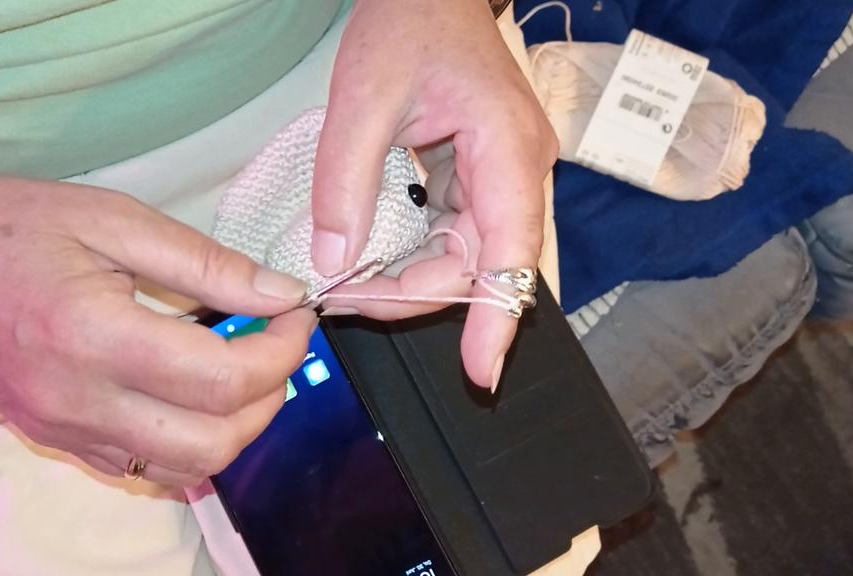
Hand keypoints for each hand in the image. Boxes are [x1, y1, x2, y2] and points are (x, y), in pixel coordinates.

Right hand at [0, 158, 314, 485]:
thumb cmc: (6, 225)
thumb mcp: (113, 219)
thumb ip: (206, 263)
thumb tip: (280, 293)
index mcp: (93, 336)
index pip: (224, 379)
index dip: (282, 350)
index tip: (296, 314)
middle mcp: (78, 401)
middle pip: (215, 443)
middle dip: (272, 397)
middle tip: (279, 344)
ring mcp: (64, 431)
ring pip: (186, 470)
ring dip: (237, 428)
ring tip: (244, 370)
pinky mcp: (56, 440)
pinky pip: (145, 470)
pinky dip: (191, 442)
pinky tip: (195, 393)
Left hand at [310, 0, 557, 389]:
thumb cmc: (409, 21)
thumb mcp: (362, 100)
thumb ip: (346, 185)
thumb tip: (335, 263)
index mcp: (508, 149)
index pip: (511, 251)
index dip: (498, 318)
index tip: (482, 374)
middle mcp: (517, 171)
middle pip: (481, 264)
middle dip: (414, 294)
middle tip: (345, 301)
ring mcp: (502, 175)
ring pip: (466, 256)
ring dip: (409, 279)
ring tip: (348, 284)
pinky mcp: (480, 175)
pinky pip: (452, 232)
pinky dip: (412, 253)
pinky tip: (372, 258)